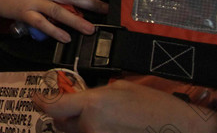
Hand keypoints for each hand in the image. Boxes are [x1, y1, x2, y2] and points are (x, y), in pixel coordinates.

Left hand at [33, 80, 216, 132]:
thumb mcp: (121, 88)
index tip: (36, 98)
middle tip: (76, 107)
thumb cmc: (155, 106)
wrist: (180, 128)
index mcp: (92, 104)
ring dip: (80, 127)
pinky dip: (95, 131)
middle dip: (64, 115)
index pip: (54, 106)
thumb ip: (95, 95)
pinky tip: (110, 126)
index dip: (41, 102)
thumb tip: (83, 100)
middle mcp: (91, 126)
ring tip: (102, 118)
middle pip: (61, 124)